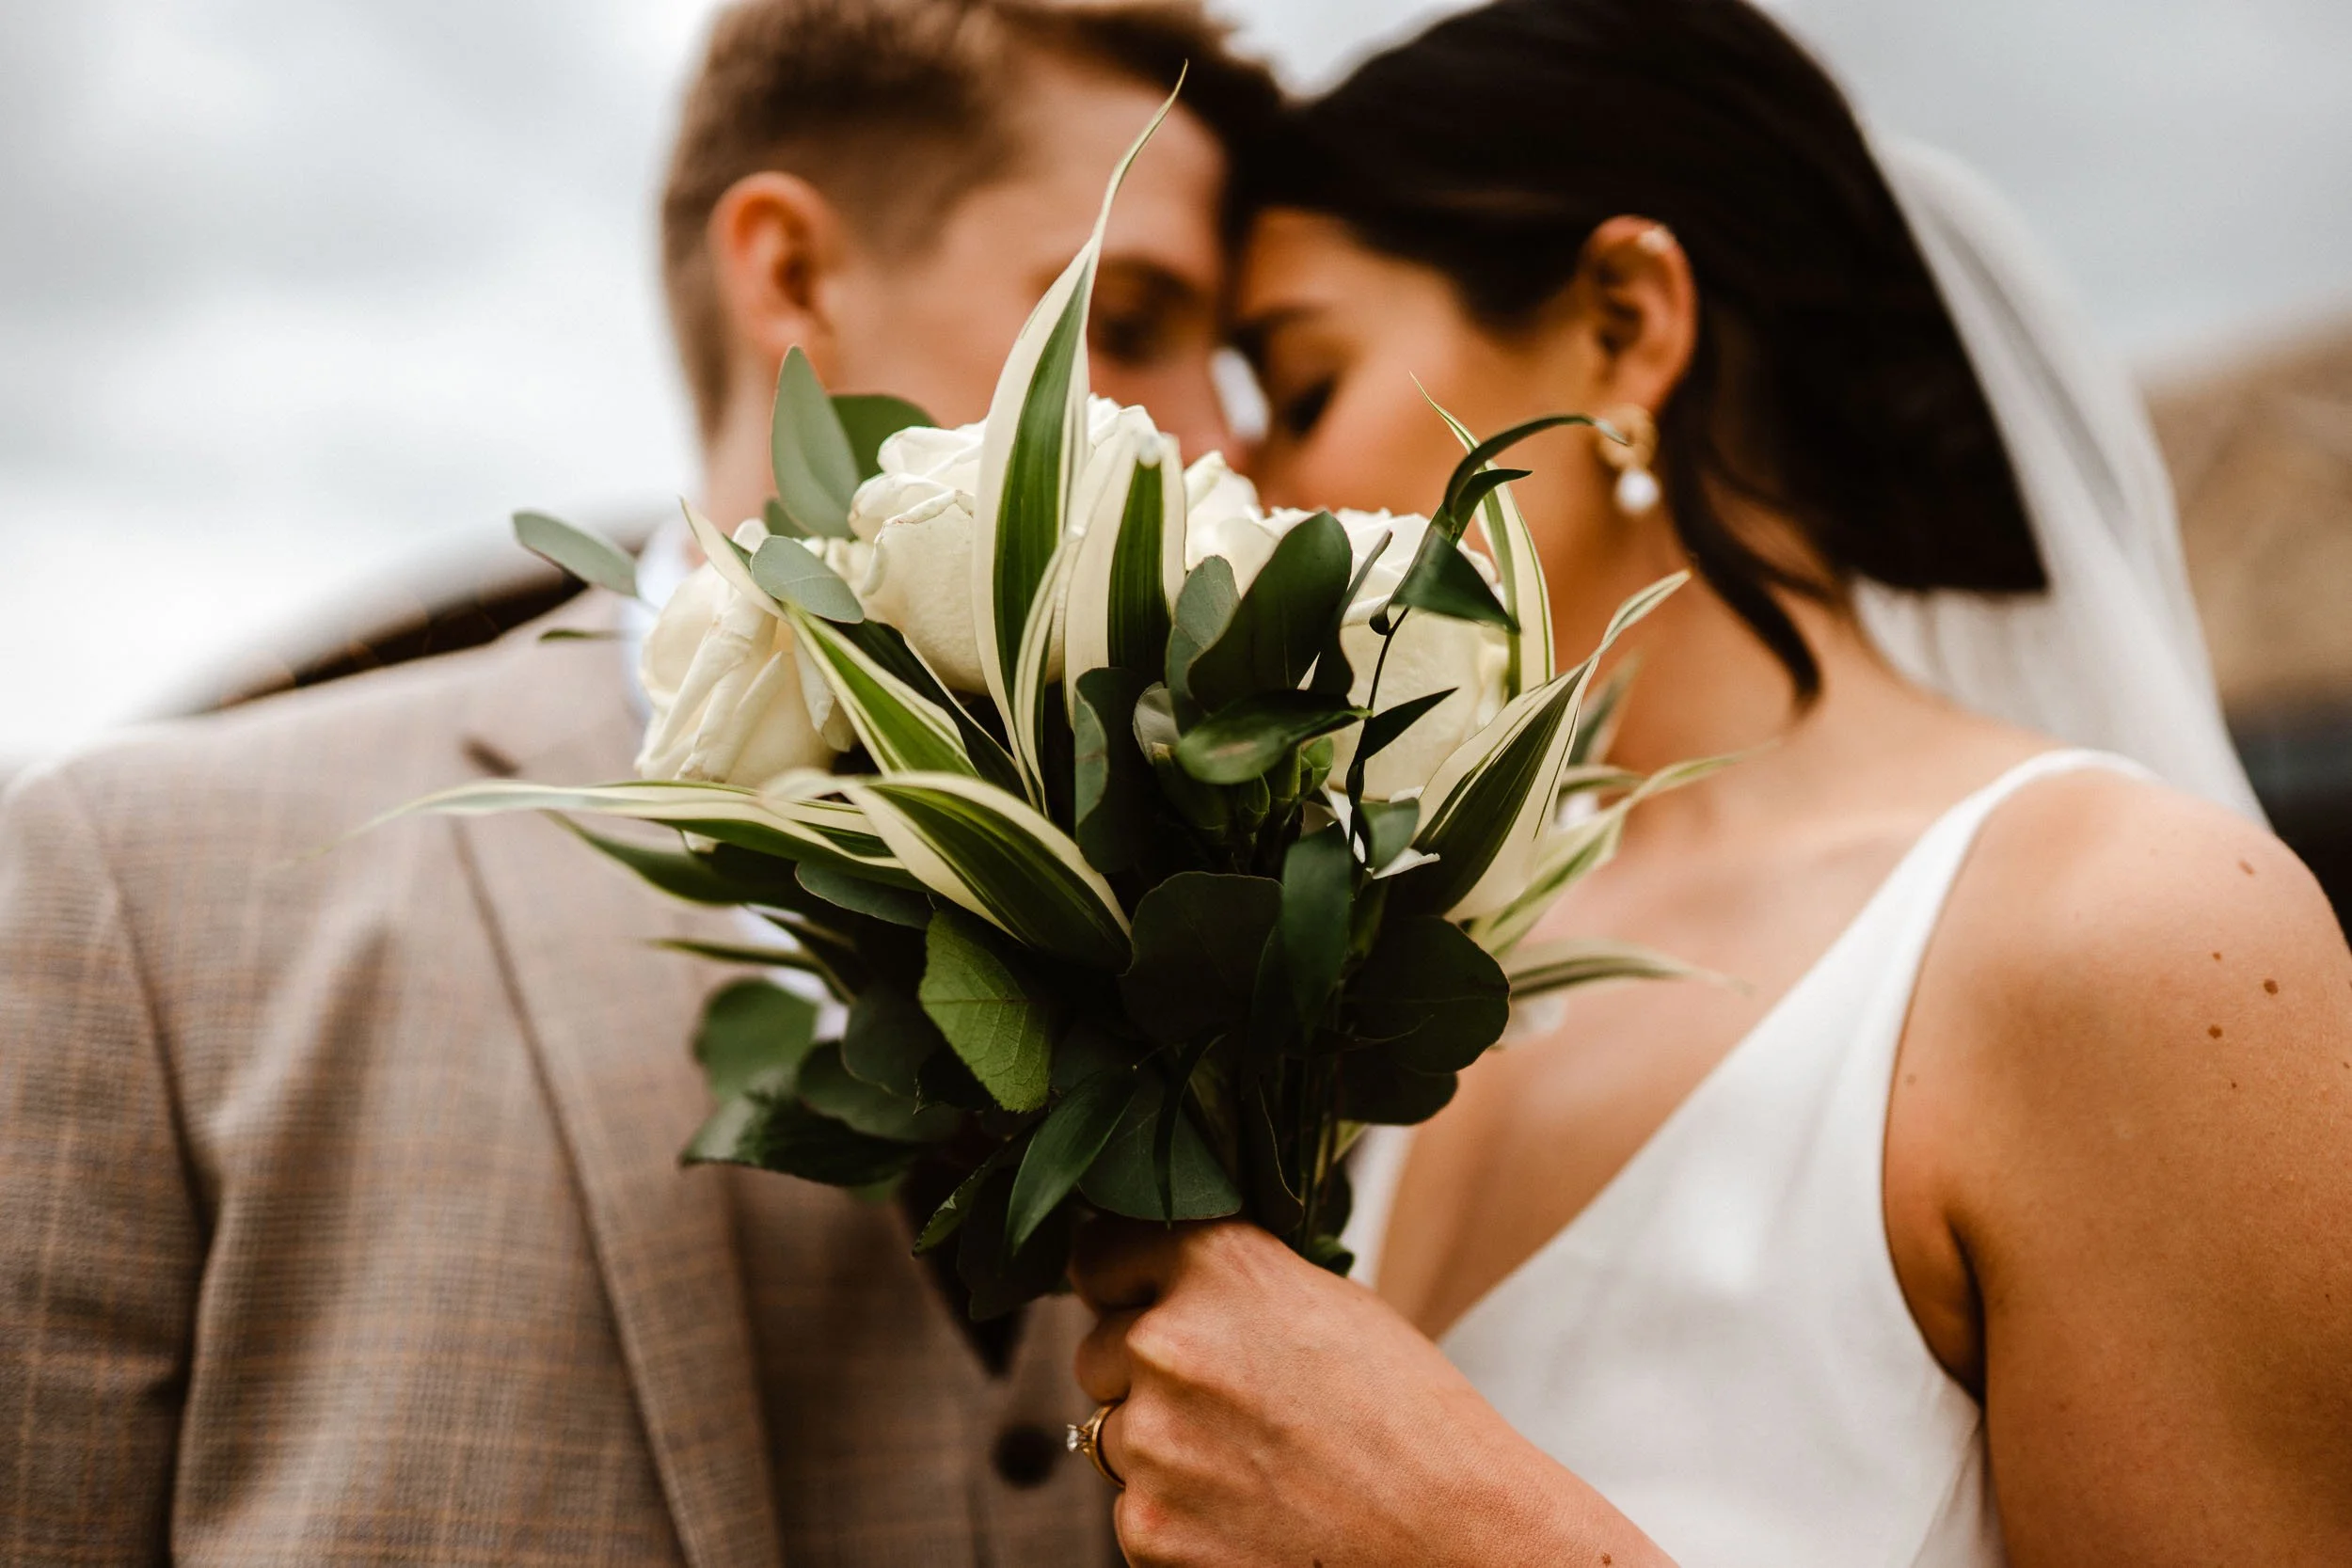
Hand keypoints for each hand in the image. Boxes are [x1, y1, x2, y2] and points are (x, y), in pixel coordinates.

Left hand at [1069, 1219, 1669, 1567]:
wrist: (1457, 1540)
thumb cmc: (1411, 1417)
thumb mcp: (1325, 1302)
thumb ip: (1229, 1283)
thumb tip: (1161, 1276)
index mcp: (1215, 1268)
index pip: (1099, 1252)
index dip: (1123, 1281)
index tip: (1140, 1298)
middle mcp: (1165, 1343)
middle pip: (1096, 1350)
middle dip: (1143, 1373)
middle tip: (1227, 1402)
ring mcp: (1150, 1444)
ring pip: (1112, 1434)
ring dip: (1162, 1446)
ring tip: (1253, 1464)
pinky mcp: (1147, 1531)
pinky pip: (1133, 1509)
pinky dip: (1177, 1515)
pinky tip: (1252, 1515)